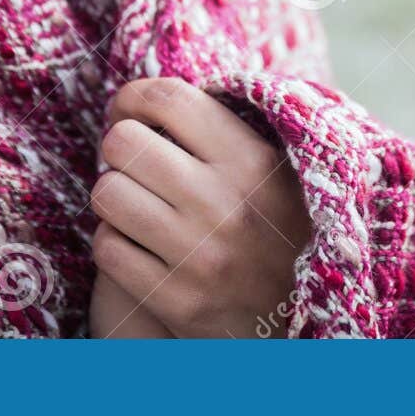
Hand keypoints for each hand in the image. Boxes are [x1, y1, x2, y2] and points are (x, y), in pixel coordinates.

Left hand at [90, 77, 311, 337]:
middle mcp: (224, 202)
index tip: (131, 109)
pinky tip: (139, 243)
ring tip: (136, 202)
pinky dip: (115, 242)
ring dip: (114, 195)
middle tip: (133, 161)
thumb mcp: (278, 169)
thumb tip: (152, 95)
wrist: (308, 320)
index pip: (168, 98)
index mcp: (253, 159)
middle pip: (123, 142)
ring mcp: (198, 255)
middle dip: (119, 147)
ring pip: (106, 193)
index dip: (134, 96)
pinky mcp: (175, 299)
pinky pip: (108, 248)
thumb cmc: (286, 229)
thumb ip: (226, 130)